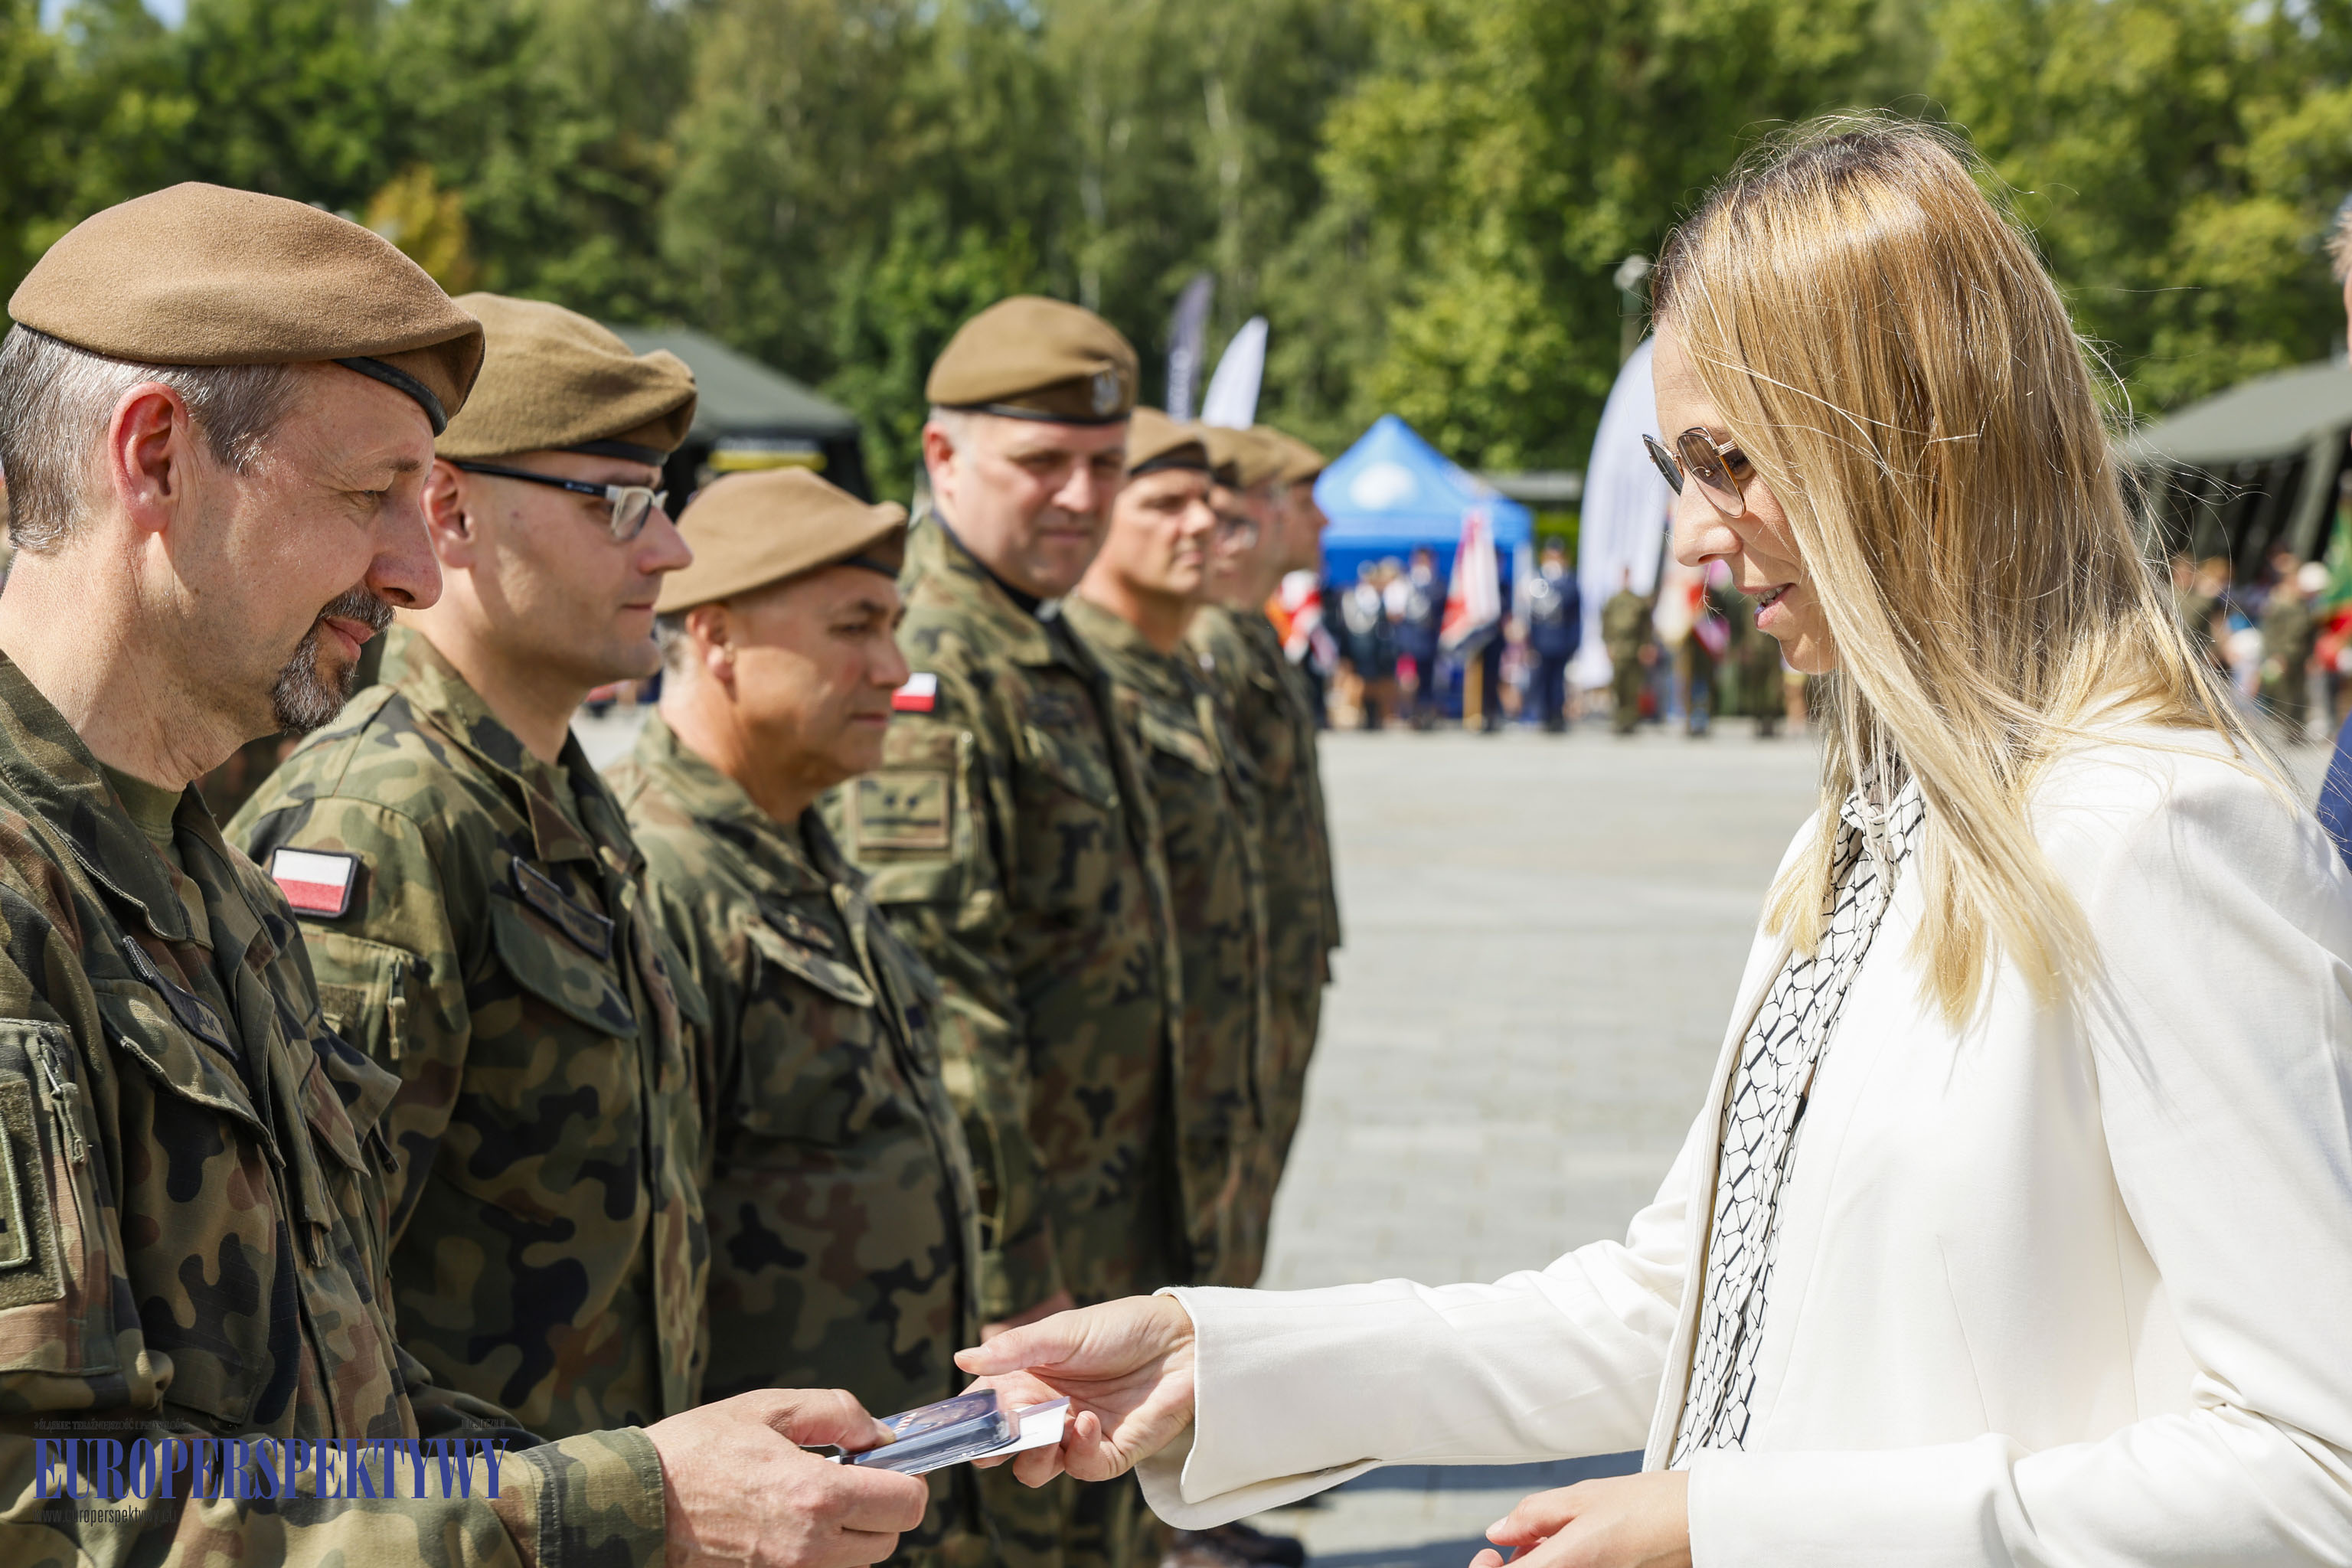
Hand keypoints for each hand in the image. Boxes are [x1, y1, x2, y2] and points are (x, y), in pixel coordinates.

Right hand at [647, 1388, 929, 1567]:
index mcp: (817, 1495)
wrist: (634, 1505)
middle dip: (881, 1508)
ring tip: (815, 1502)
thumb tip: (879, 1433)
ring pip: (856, 1564)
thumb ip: (836, 1412)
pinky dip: (821, 1554)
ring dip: (852, 1535)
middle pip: (888, 1540)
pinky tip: (791, 1525)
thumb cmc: (695, 1451)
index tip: (886, 1465)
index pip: (907, 1505)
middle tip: (851, 1479)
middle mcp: (810, 1547)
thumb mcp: (766, 1410)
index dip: (908, 1482)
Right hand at [953, 1293, 1196, 1486]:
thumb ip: (1013, 1349)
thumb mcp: (1061, 1332)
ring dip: (1036, 1456)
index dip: (971, 1422)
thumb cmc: (1119, 1327)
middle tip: (1002, 1434)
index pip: (987, 1412)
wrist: (1182, 1340)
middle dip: (996, 1449)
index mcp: (1027, 1383)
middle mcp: (1048, 1414)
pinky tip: (1086, 1422)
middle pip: (1007, 1450)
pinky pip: (1084, 1469)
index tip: (958, 1425)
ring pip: (1037, 1470)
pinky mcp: (1112, 1451)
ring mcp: (1078, 1436)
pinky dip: (1080, 1452)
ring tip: (1053, 1425)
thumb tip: (961, 1358)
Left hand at [1469, 1474, 1689, 1567]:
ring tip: (1551, 1541)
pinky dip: (1565, 1566)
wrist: (1704, 1523)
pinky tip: (1575, 1550)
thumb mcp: (1584, 1497)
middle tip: (1518, 1545)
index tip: (1490, 1554)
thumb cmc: (1653, 1506)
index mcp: (1566, 1564)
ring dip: (1540, 1566)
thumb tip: (1499, 1532)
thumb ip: (1534, 1516)